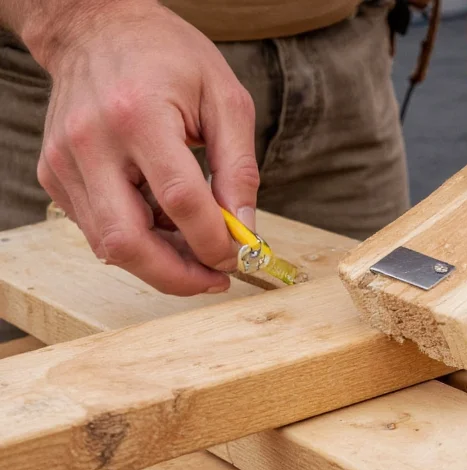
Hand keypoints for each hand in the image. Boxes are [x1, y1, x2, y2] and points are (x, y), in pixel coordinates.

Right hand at [28, 0, 258, 294]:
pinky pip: (96, 230)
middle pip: (129, 241)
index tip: (237, 257)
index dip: (213, 241)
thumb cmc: (167, 56)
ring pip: (110, 245)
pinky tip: (163, 224)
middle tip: (214, 279)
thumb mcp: (225, 99)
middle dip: (178, 276)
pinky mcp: (55, 174)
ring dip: (159, 262)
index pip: (179, 200)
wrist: (95, 28)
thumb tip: (246, 230)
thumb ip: (238, 168)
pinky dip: (137, 240)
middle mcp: (91, 143)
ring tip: (194, 247)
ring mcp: (64, 162)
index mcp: (139, 115)